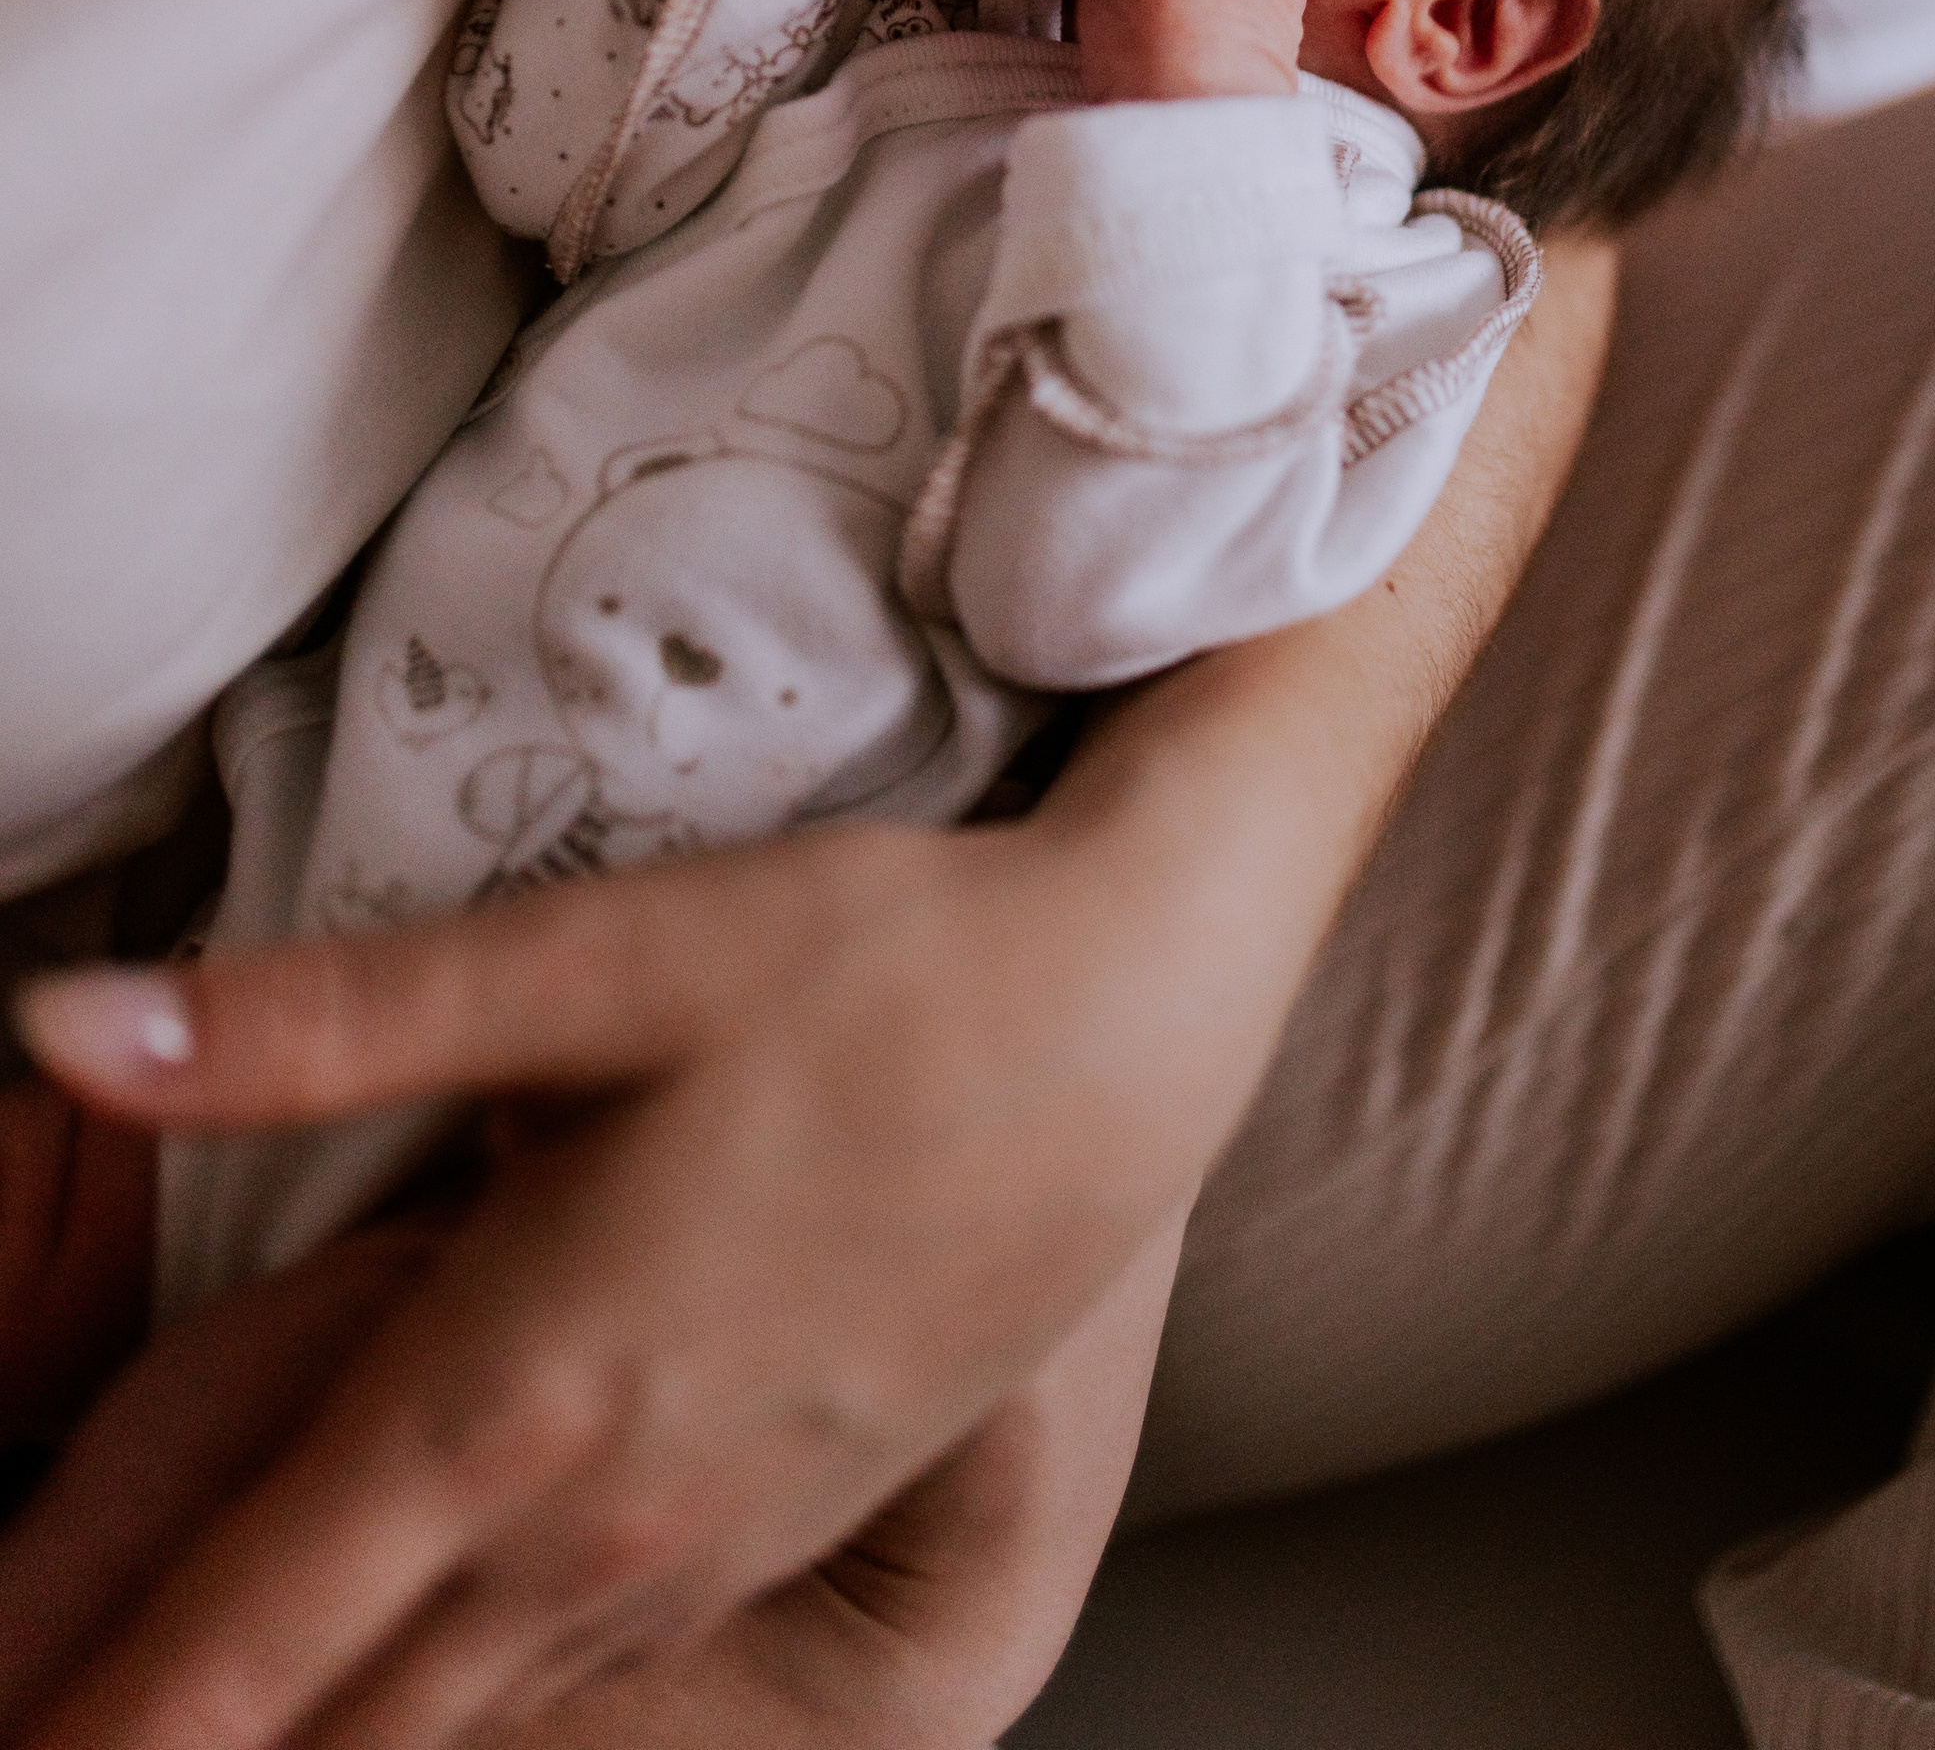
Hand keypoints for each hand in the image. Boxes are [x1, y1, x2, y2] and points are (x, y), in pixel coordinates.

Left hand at [4, 811, 1248, 1749]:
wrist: (1132, 1014)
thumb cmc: (876, 968)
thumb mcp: (594, 957)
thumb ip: (320, 1021)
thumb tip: (69, 1022)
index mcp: (513, 1389)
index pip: (237, 1640)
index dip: (98, 1720)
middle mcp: (597, 1514)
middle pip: (333, 1725)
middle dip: (190, 1743)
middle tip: (67, 1735)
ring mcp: (704, 1543)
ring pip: (455, 1722)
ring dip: (329, 1733)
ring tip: (220, 1722)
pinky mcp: (785, 1525)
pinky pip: (575, 1678)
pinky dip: (462, 1703)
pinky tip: (432, 1675)